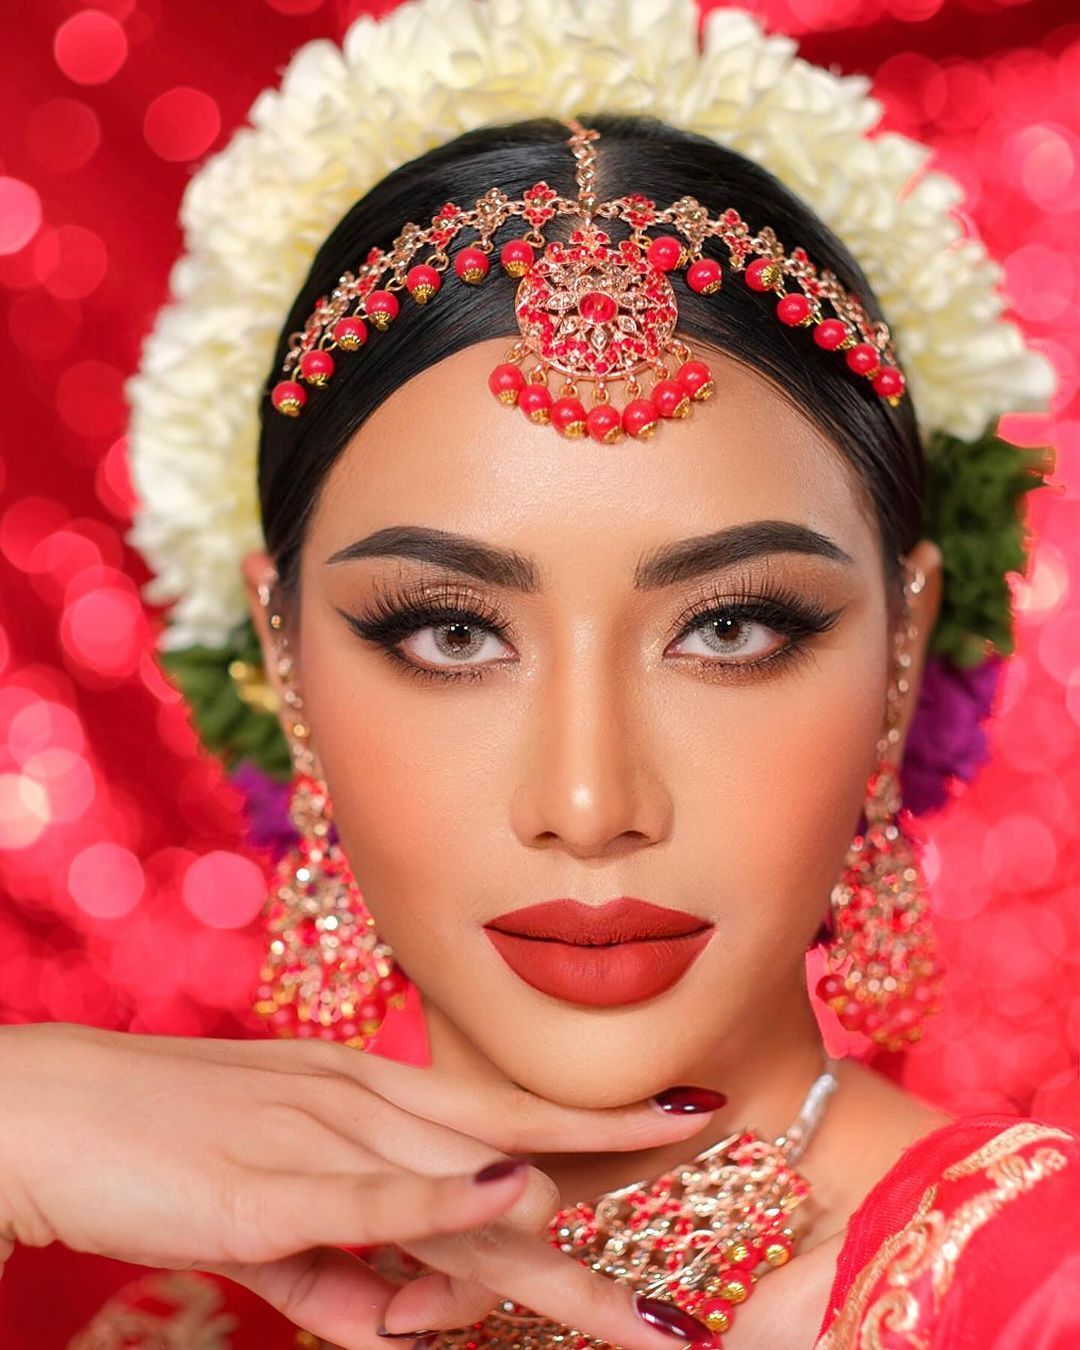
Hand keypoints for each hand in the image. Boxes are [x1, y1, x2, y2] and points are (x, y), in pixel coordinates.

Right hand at [0, 1023, 721, 1348]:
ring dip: (555, 1270)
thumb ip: (339, 1272)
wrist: (55, 1114)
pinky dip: (443, 1200)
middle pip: (510, 1168)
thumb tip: (402, 1330)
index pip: (506, 1112)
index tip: (684, 1122)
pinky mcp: (269, 1185)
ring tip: (637, 1326)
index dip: (600, 1124)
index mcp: (367, 1097)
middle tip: (687, 1271)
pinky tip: (516, 1196)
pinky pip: (373, 1196)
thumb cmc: (162, 1152)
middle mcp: (363, 1103)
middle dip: (605, 1228)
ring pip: (462, 1200)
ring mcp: (322, 1136)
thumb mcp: (267, 1219)